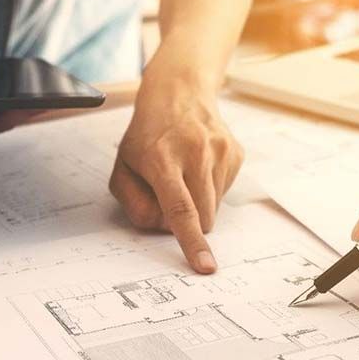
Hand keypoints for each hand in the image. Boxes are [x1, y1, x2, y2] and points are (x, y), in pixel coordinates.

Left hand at [110, 55, 243, 273]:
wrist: (179, 93)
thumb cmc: (146, 136)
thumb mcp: (123, 167)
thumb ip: (133, 202)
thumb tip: (162, 227)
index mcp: (162, 159)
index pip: (179, 208)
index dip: (192, 241)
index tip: (206, 265)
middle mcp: (195, 153)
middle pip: (201, 215)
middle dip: (187, 222)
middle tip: (168, 195)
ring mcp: (220, 151)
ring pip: (215, 208)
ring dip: (198, 205)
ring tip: (183, 175)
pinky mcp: (235, 153)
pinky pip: (225, 192)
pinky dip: (210, 190)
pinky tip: (198, 166)